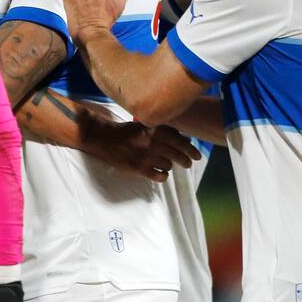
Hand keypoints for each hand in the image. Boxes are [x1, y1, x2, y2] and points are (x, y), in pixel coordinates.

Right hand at [87, 121, 201, 181]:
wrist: (105, 138)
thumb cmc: (128, 131)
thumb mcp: (147, 126)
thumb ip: (166, 131)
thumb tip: (186, 139)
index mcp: (156, 130)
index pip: (180, 141)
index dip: (191, 149)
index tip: (197, 155)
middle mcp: (153, 143)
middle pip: (178, 155)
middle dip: (185, 160)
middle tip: (188, 163)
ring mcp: (146, 157)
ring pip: (169, 165)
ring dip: (169, 165)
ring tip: (165, 163)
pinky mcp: (139, 168)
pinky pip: (160, 175)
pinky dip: (163, 175)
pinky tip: (160, 173)